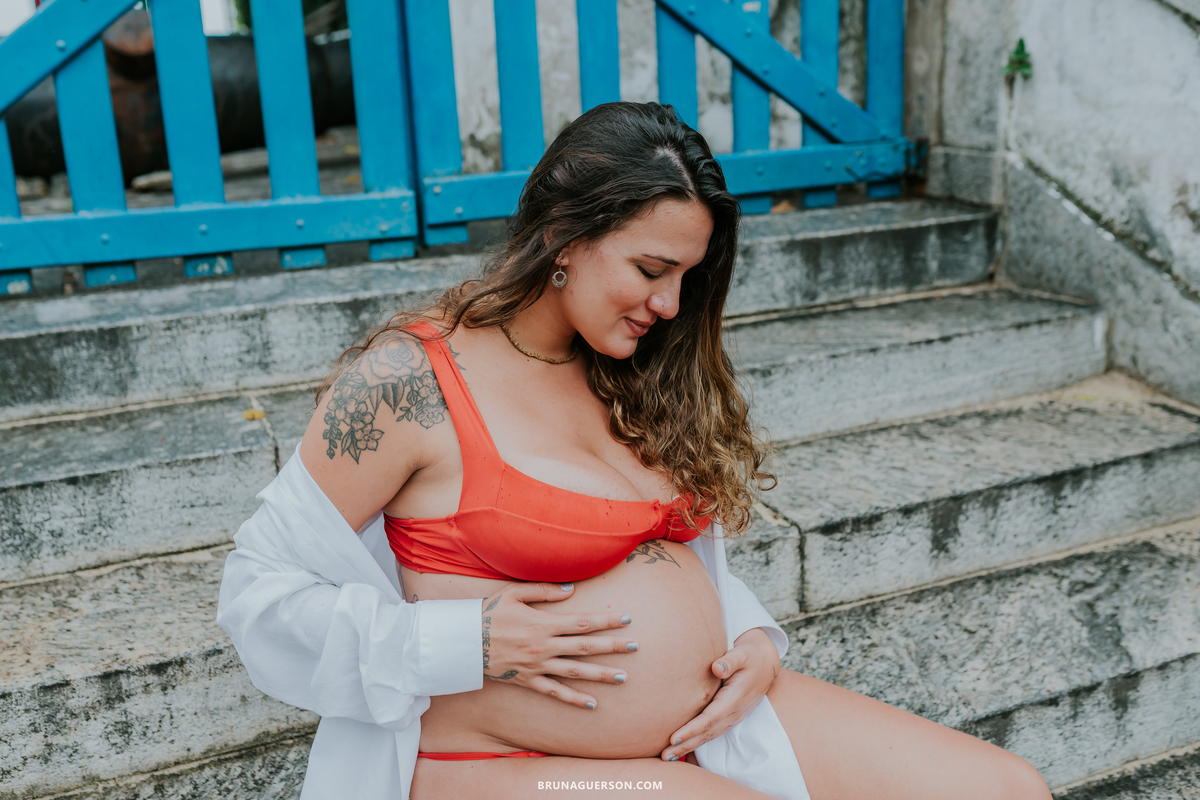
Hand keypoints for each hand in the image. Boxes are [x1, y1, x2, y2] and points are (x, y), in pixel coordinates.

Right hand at [480, 581, 638, 708]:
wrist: (464, 641)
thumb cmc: (490, 612)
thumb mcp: (514, 593)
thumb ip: (543, 590)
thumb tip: (571, 589)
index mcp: (543, 623)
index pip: (582, 622)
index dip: (606, 620)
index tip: (627, 619)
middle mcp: (544, 646)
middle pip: (585, 647)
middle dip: (612, 646)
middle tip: (636, 647)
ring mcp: (537, 666)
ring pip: (575, 672)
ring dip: (601, 675)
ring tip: (623, 677)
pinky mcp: (528, 680)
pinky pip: (554, 692)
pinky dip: (574, 699)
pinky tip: (593, 704)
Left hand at [660, 627, 780, 760]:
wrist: (765, 665)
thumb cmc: (750, 657)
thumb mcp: (743, 654)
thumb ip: (730, 661)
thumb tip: (716, 668)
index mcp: (735, 698)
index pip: (710, 718)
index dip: (692, 729)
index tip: (673, 738)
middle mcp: (734, 712)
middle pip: (707, 733)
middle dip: (686, 745)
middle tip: (664, 755)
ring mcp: (733, 717)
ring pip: (709, 736)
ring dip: (689, 747)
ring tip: (668, 756)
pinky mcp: (729, 718)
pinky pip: (712, 733)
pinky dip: (697, 742)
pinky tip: (682, 748)